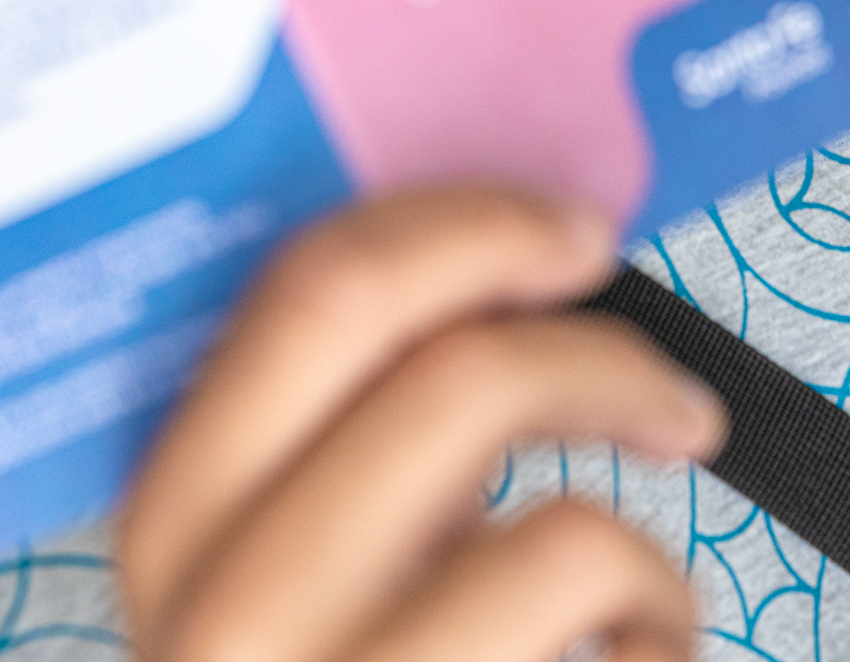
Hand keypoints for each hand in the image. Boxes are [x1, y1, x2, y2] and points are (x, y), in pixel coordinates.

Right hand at [116, 185, 726, 661]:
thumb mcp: (297, 576)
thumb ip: (352, 449)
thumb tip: (500, 285)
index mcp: (173, 533)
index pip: (314, 294)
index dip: (468, 229)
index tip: (568, 233)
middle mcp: (225, 625)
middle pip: (459, 382)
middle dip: (599, 357)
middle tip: (675, 398)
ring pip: (565, 539)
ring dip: (643, 560)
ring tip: (644, 610)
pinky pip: (612, 642)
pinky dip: (658, 649)